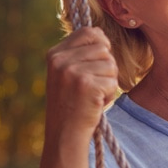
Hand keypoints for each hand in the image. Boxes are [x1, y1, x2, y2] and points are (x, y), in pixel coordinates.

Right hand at [45, 27, 118, 141]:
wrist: (64, 135)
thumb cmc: (71, 104)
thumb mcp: (66, 74)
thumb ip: (80, 53)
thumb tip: (101, 34)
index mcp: (55, 54)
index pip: (89, 32)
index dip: (102, 44)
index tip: (98, 63)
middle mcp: (61, 60)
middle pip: (104, 48)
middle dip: (106, 67)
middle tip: (93, 86)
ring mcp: (72, 72)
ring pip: (111, 64)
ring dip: (108, 82)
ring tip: (93, 96)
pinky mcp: (86, 85)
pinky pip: (113, 81)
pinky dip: (109, 95)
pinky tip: (95, 104)